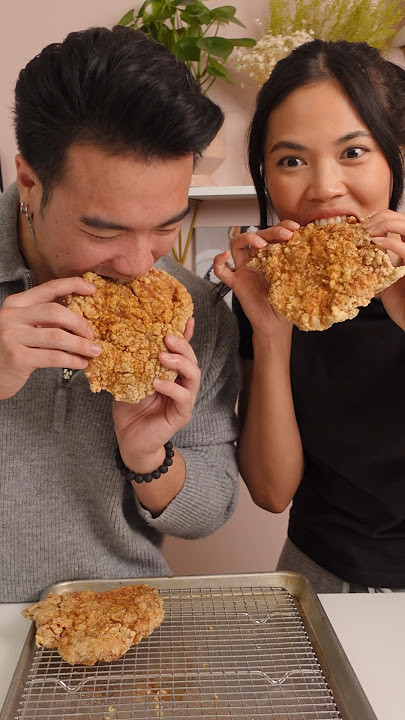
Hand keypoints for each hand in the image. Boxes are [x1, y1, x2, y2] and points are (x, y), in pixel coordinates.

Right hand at [0, 277, 100, 398]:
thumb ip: (45, 319)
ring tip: (94, 351)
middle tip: (92, 334)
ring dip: (81, 345)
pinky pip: (53, 357)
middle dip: (79, 323)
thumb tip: (82, 319)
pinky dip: (72, 360)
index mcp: (16, 303)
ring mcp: (12, 337)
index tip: (92, 289)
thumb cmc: (11, 349)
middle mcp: (11, 316)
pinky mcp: (17, 358)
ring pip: (57, 337)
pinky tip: (82, 363)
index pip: (49, 288)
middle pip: (55, 312)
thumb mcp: (23, 327)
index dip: (73, 285)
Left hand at [112, 317, 199, 470]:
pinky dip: (172, 388)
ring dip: (180, 362)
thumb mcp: (128, 379)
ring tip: (163, 356)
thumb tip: (119, 336)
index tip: (185, 317)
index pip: (180, 349)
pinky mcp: (182, 413)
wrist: (129, 439)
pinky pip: (183, 397)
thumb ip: (132, 361)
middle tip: (167, 337)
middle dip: (182, 345)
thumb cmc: (129, 409)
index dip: (185, 333)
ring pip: (193, 375)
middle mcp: (181, 382)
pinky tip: (157, 382)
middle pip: (191, 358)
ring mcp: (184, 398)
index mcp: (170, 372)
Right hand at [213, 221, 299, 336]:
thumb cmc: (286, 303)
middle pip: (257, 236)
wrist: (276, 324)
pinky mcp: (235, 283)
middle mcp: (256, 260)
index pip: (273, 234)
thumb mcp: (297, 279)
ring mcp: (244, 270)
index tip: (296, 228)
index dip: (282, 226)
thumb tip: (313, 249)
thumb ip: (299, 264)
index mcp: (271, 257)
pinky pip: (221, 271)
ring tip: (261, 244)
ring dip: (247, 238)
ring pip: (237, 245)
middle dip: (272, 231)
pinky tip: (224, 256)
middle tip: (286, 235)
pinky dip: (218, 262)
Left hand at [363, 210, 404, 330]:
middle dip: (381, 217)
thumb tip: (348, 260)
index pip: (395, 222)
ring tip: (368, 232)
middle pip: (401, 218)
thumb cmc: (400, 303)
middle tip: (363, 227)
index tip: (360, 224)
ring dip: (385, 223)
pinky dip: (389, 243)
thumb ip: (373, 268)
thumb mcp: (382, 281)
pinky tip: (376, 243)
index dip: (379, 217)